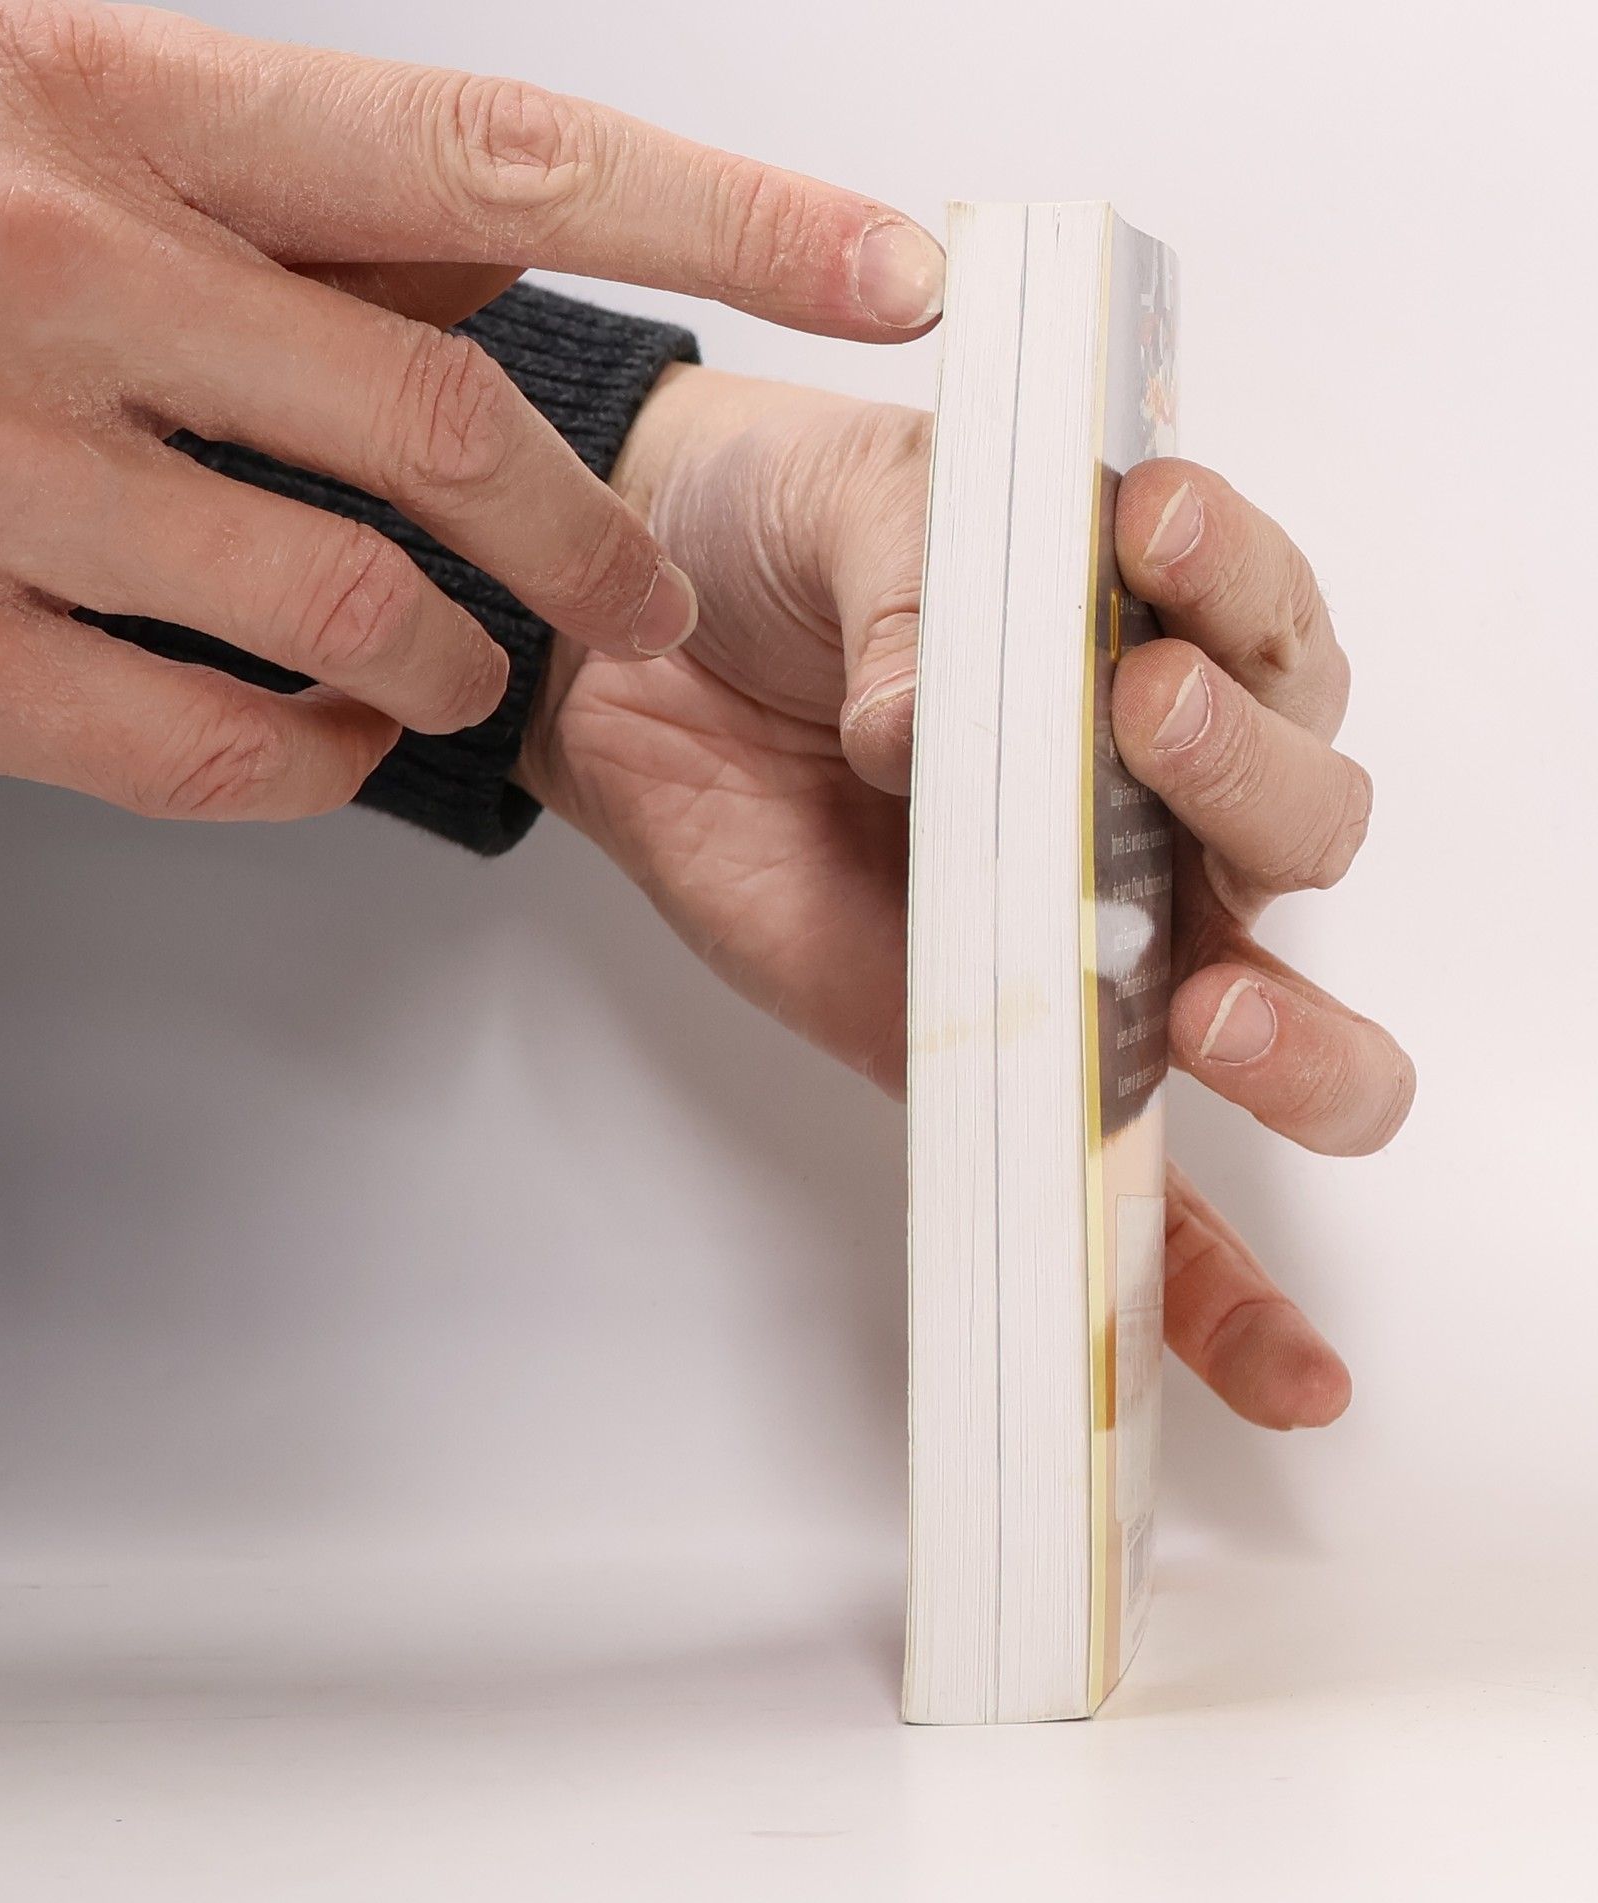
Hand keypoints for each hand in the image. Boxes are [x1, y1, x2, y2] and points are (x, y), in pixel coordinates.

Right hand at [0, 0, 943, 818]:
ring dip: (452, 660)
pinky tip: (328, 736)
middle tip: (647, 594)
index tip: (886, 266)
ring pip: (343, 605)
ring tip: (466, 669)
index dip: (724, 212)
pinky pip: (208, 747)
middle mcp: (48, 263)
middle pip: (446, 421)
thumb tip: (498, 238)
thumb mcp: (12, 99)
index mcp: (96, 93)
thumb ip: (268, 176)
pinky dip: (315, 762)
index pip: (492, 148)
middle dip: (590, 537)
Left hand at [518, 367, 1414, 1428]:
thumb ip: (919, 589)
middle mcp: (1150, 795)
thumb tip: (920, 739)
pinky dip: (1212, 1287)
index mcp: (1155, 634)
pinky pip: (1137, 1186)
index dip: (1236, 590)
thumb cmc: (777, 546)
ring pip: (1273, 1013)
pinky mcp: (1000, 1045)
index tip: (1152, 531)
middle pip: (1299, 824)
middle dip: (1247, 779)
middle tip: (1137, 717)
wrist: (637, 641)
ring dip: (1291, 1033)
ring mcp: (1086, 932)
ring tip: (1208, 1005)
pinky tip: (1284, 1369)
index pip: (1268, 630)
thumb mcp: (857, 500)